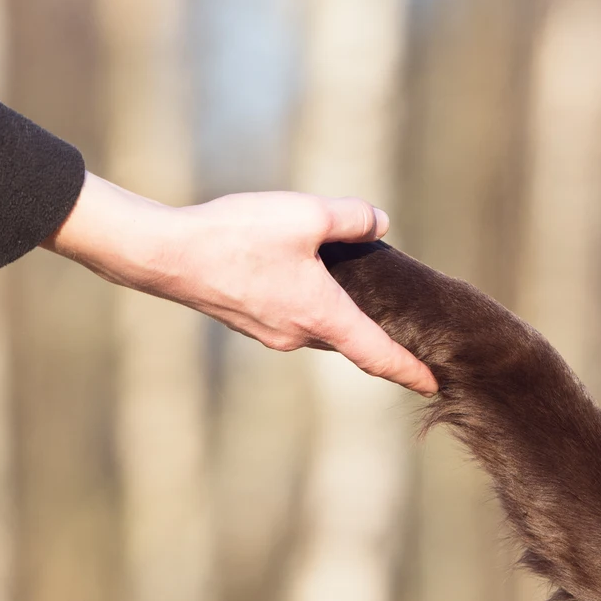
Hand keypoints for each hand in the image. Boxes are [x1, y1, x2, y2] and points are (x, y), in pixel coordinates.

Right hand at [42, 172, 437, 394]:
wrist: (165, 255)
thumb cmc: (236, 236)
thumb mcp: (305, 214)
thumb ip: (351, 218)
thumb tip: (379, 222)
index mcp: (322, 315)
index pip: (378, 354)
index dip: (410, 371)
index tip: (435, 386)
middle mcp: (298, 334)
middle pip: (352, 340)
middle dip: (379, 336)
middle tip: (409, 327)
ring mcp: (270, 333)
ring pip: (320, 327)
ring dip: (341, 315)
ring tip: (359, 291)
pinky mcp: (248, 320)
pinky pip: (294, 317)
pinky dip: (312, 305)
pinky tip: (307, 276)